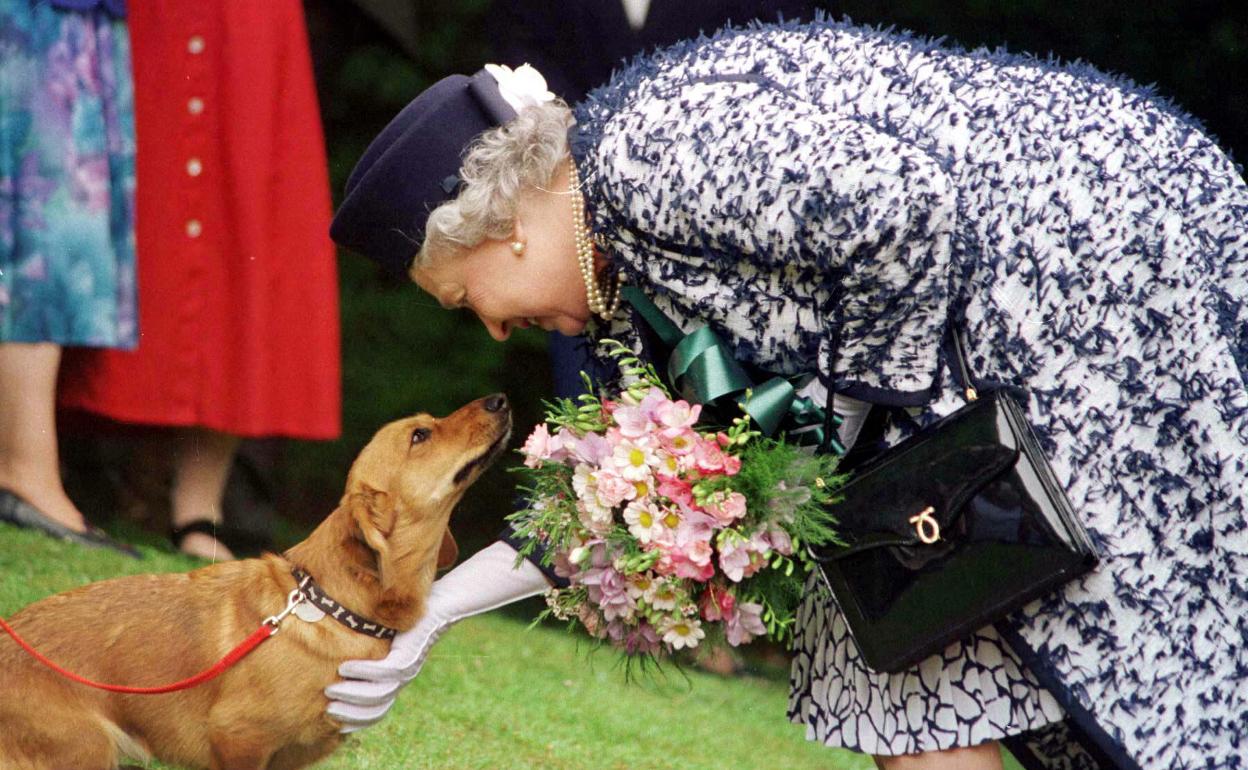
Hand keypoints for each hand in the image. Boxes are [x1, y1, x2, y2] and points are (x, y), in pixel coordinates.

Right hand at [324, 541, 549, 732]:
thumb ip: (370, 645)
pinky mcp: (410, 654)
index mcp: (399, 677)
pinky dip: (363, 673)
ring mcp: (409, 668)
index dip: (358, 720)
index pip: (378, 710)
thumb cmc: (414, 614)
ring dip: (353, 695)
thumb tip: (339, 650)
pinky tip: (345, 667)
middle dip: (350, 713)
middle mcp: (404, 677)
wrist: (445, 601)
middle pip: (376, 708)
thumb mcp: (387, 634)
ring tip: (331, 689)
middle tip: (327, 708)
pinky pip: (385, 671)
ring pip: (379, 694)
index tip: (336, 722)